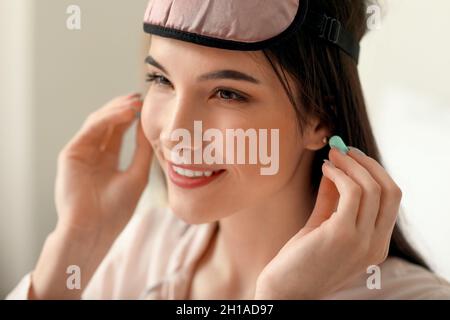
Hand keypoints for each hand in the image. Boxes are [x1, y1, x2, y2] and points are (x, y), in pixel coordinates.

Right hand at [55, 93, 152, 238]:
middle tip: (139, 97)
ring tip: (135, 102)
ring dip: (116, 110)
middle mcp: (93, 155)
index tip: (145, 105)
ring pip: (98, 123)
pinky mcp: (71, 154)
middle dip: (122, 108)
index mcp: (107, 161)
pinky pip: (91, 130)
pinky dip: (108, 118)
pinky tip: (125, 112)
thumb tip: (148, 126)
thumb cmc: (117, 209)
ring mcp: (81, 153)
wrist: (95, 228)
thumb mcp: (137, 174)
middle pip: (107, 124)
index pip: (117, 132)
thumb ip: (142, 150)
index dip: (130, 117)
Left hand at [255, 147, 401, 298]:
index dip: (374, 172)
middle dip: (368, 163)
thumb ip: (334, 200)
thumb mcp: (324, 226)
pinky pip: (351, 192)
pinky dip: (339, 174)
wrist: (285, 291)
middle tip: (345, 150)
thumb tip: (339, 168)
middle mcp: (376, 245)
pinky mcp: (342, 234)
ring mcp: (361, 241)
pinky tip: (325, 170)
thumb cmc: (302, 260)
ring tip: (332, 156)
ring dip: (351, 164)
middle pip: (390, 190)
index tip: (353, 158)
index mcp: (376, 245)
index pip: (391, 199)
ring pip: (372, 188)